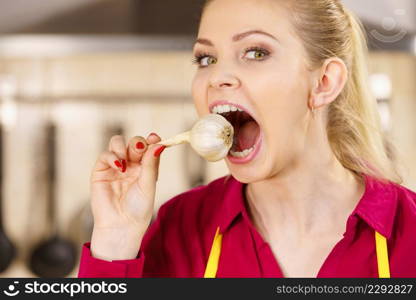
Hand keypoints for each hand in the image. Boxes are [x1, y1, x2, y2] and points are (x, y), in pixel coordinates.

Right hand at [89, 133, 164, 259]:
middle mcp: (131, 164)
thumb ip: (151, 163)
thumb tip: (159, 143)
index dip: (151, 140)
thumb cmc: (138, 208)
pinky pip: (105, 155)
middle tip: (139, 149)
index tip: (155, 137)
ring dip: (123, 147)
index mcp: (145, 166)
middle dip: (137, 143)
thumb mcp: (149, 184)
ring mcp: (115, 166)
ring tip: (126, 162)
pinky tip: (119, 166)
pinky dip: (112, 156)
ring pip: (117, 143)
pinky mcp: (101, 170)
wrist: (121, 225)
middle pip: (134, 142)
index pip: (148, 146)